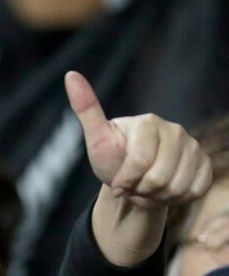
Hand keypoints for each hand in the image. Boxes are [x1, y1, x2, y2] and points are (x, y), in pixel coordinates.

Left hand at [65, 71, 211, 207]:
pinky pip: (195, 191)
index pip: (140, 162)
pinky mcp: (204, 164)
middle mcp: (176, 130)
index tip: (115, 184)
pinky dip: (174, 200)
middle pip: (159, 179)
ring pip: (177, 188)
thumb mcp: (96, 138)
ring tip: (143, 190)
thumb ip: (86, 109)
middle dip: (139, 191)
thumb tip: (71, 75)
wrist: (130, 179)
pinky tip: (161, 193)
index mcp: (149, 122)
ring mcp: (193, 147)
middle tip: (131, 187)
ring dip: (155, 199)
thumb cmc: (111, 158)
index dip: (125, 181)